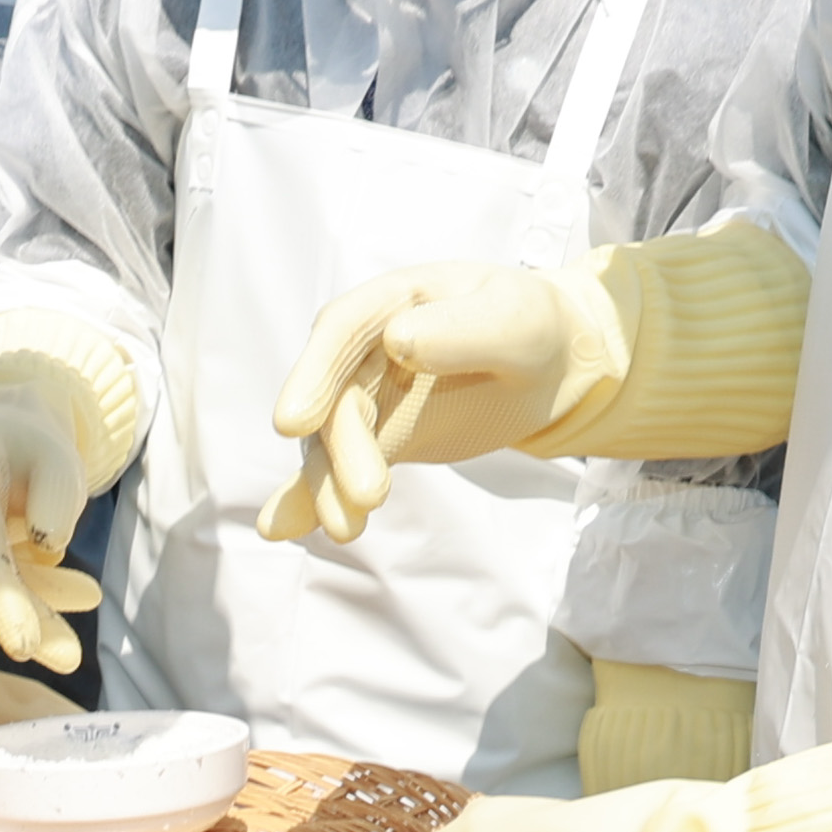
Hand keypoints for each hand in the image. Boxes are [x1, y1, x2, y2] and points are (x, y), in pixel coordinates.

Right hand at [0, 387, 102, 671]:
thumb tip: (49, 542)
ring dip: (21, 609)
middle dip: (20, 621)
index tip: (26, 645)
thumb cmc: (28, 453)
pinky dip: (0, 603)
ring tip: (81, 592)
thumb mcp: (59, 458)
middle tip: (70, 656)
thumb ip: (59, 493)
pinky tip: (38, 583)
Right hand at [263, 263, 594, 545]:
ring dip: (329, 486)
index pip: (342, 332)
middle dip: (341, 450)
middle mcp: (364, 347)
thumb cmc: (530, 327)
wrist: (549, 362)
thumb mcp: (514, 320)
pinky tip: (282, 528)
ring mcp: (365, 395)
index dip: (314, 375)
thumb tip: (399, 342)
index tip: (293, 424)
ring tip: (345, 529)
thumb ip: (462, 330)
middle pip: (336, 398)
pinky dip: (311, 497)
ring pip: (333, 441)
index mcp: (393, 302)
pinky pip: (338, 467)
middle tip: (365, 497)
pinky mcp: (377, 438)